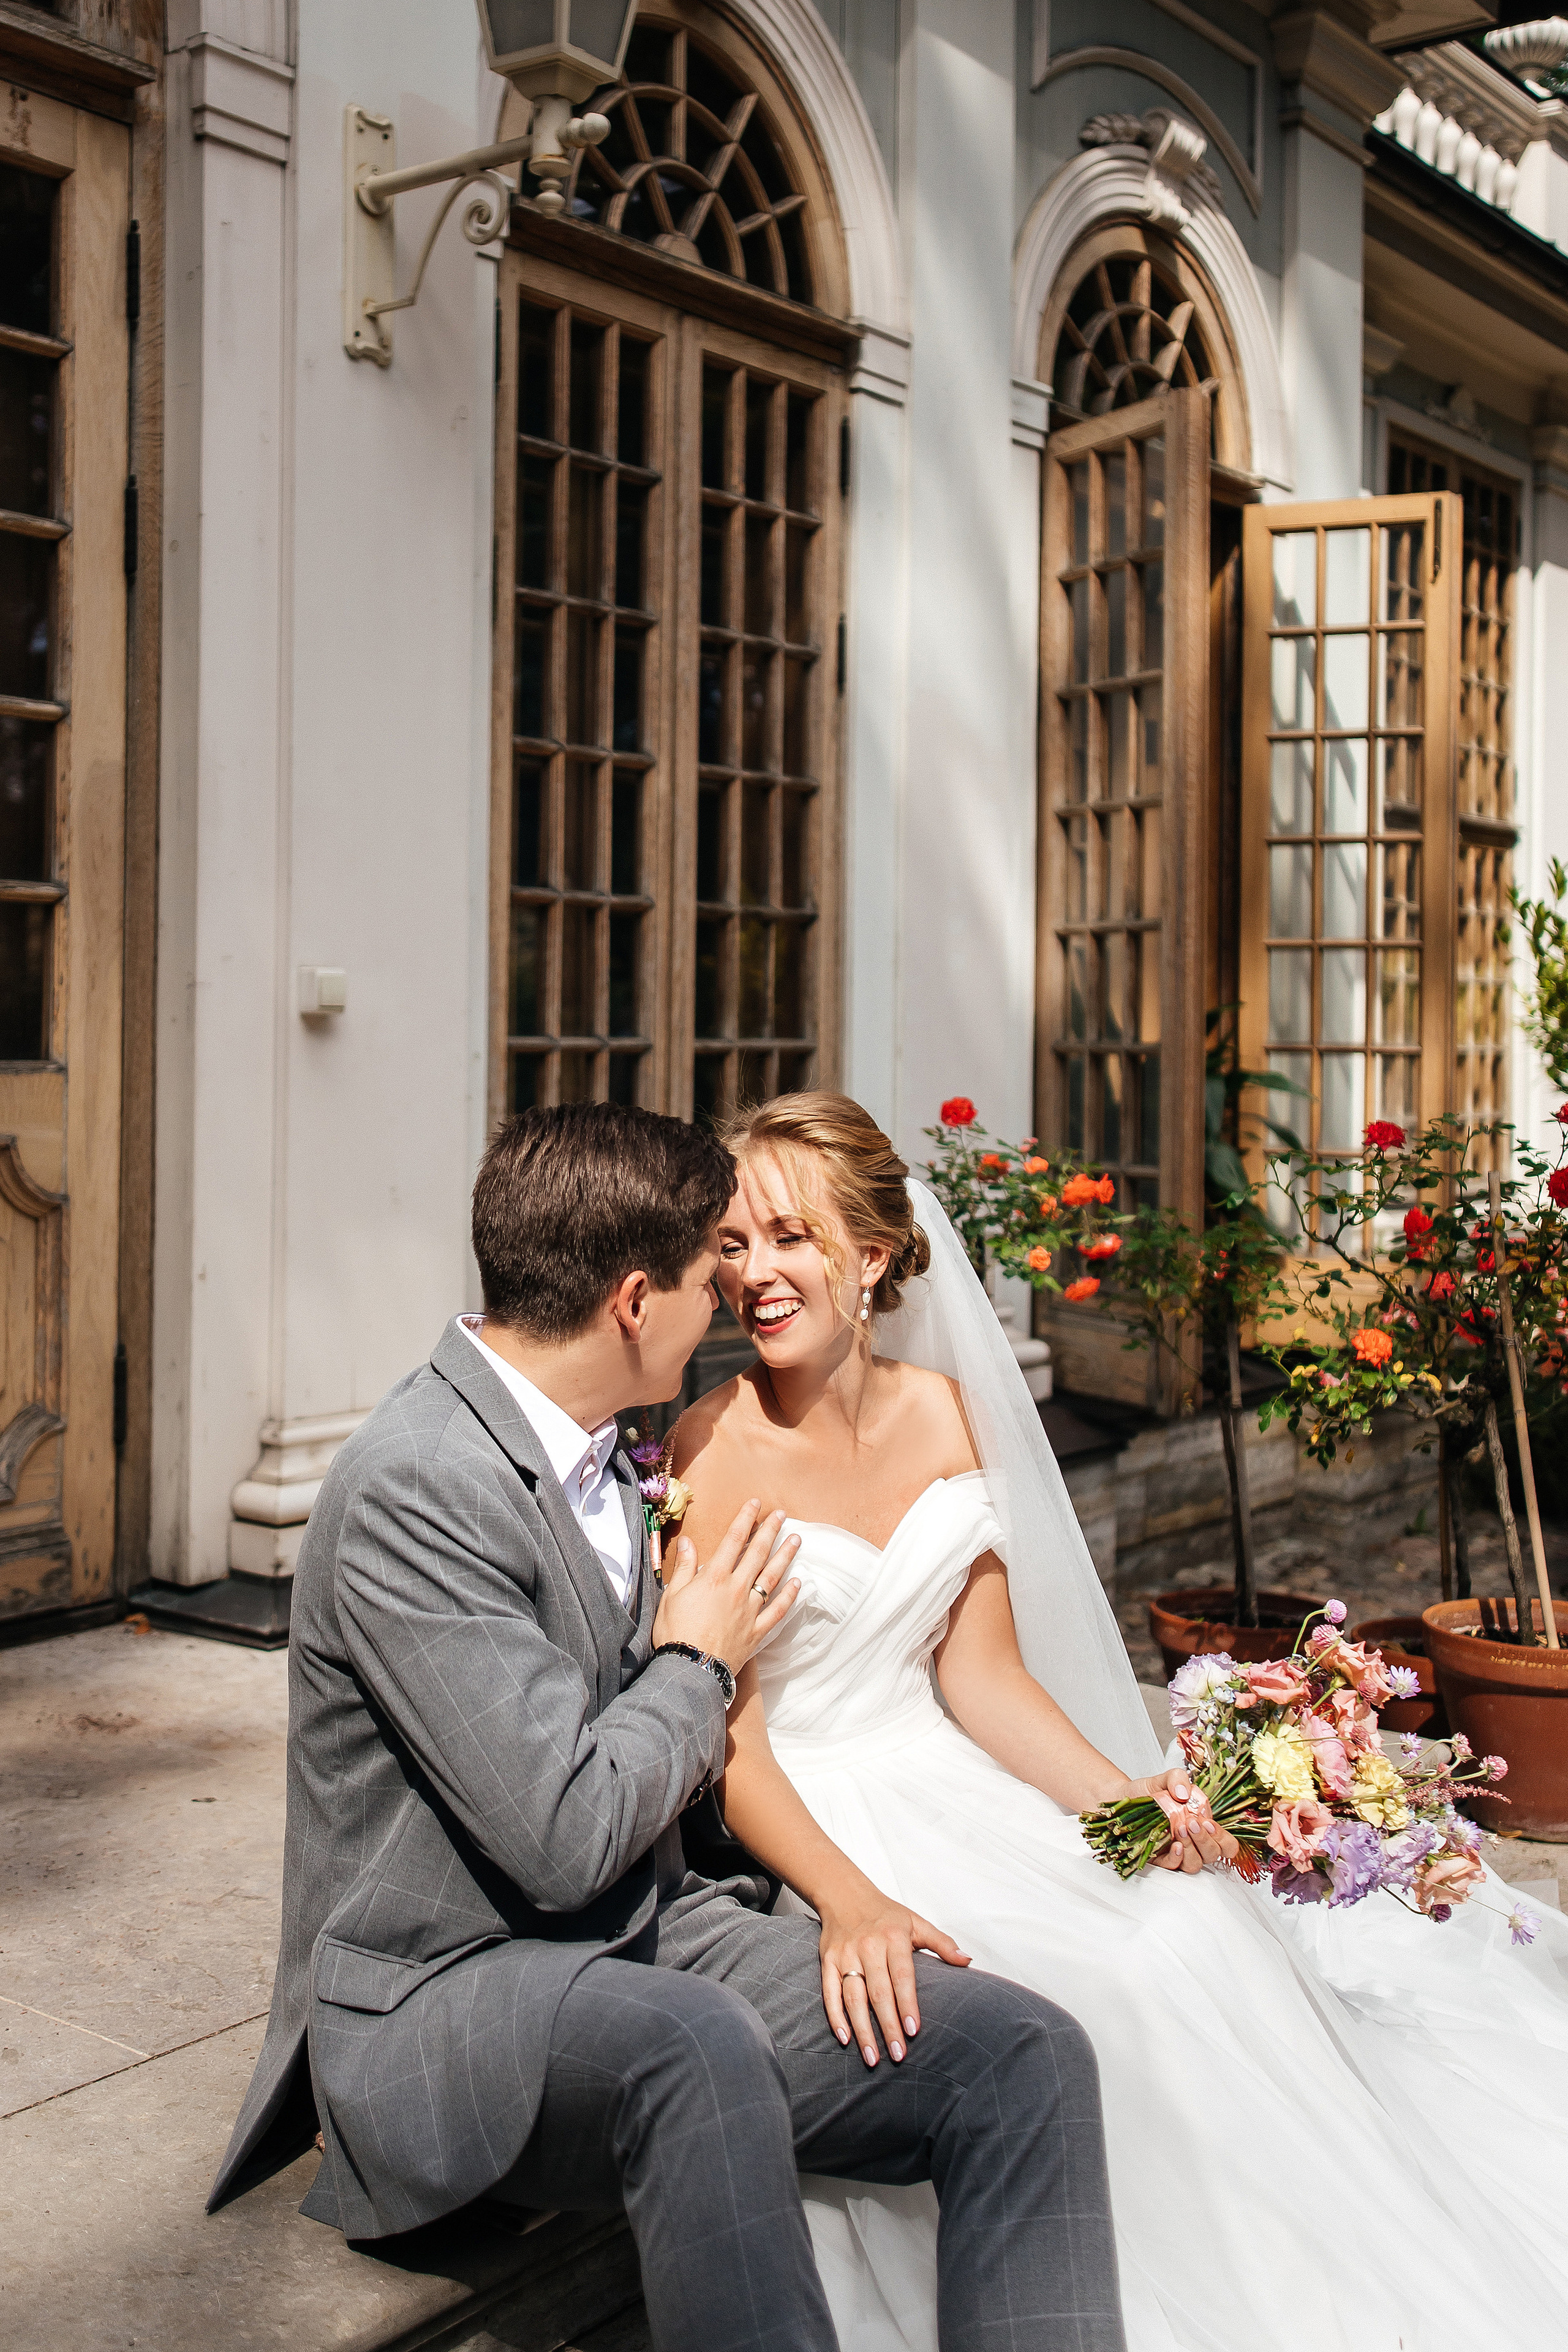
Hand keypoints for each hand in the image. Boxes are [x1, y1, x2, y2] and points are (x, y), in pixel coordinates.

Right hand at [652, 1500, 799, 1673]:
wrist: (690, 1670)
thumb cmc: (675, 1633)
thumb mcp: (672, 1596)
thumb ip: (684, 1567)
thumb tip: (688, 1542)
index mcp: (714, 1577)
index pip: (734, 1540)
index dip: (745, 1519)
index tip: (756, 1504)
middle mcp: (736, 1589)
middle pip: (758, 1553)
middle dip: (770, 1531)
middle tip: (782, 1514)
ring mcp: (750, 1610)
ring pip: (772, 1577)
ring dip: (785, 1556)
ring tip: (796, 1539)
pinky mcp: (757, 1631)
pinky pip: (778, 1610)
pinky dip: (790, 1595)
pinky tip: (798, 1582)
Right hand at [819, 1893, 969, 2067]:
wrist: (844, 1893)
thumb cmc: (885, 1913)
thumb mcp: (916, 1921)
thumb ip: (942, 1943)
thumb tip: (966, 1961)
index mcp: (893, 1938)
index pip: (902, 1976)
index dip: (907, 2004)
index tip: (913, 2030)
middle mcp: (868, 1947)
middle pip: (878, 1993)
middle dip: (888, 2026)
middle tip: (898, 2055)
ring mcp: (846, 1955)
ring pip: (854, 1998)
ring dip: (862, 2030)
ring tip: (872, 2058)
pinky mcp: (828, 1961)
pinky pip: (830, 1993)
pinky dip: (835, 2017)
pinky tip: (844, 2038)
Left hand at [1125, 1769, 1239, 1874]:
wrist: (1121, 1797)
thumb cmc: (1149, 1791)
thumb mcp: (1166, 1778)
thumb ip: (1179, 1779)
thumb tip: (1184, 1794)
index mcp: (1202, 1827)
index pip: (1226, 1844)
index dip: (1222, 1837)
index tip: (1208, 1823)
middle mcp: (1193, 1843)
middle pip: (1213, 1855)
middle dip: (1206, 1841)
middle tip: (1192, 1824)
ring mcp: (1177, 1853)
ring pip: (1195, 1864)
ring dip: (1191, 1849)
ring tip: (1180, 1830)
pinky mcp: (1158, 1859)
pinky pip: (1173, 1867)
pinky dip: (1176, 1858)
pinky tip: (1174, 1846)